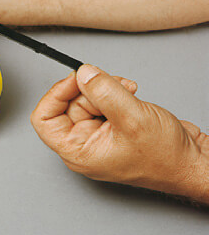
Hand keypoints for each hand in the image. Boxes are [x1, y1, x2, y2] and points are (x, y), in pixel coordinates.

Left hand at [31, 65, 208, 202]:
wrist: (191, 161)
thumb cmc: (165, 158)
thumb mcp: (132, 119)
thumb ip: (104, 92)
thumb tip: (83, 73)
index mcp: (77, 151)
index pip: (43, 119)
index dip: (55, 94)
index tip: (73, 78)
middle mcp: (82, 142)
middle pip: (68, 102)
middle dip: (90, 88)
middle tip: (109, 82)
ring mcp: (96, 132)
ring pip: (86, 96)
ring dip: (105, 86)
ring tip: (127, 90)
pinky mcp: (108, 123)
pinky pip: (100, 98)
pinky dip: (113, 90)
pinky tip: (129, 92)